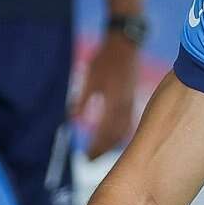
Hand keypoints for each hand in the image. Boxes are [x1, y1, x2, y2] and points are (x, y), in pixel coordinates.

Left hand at [72, 35, 138, 158]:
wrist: (125, 44)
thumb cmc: (106, 58)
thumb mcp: (90, 77)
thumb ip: (82, 99)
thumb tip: (71, 119)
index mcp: (116, 102)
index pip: (106, 133)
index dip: (96, 147)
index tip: (86, 158)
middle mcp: (126, 106)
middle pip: (116, 137)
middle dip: (103, 150)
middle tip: (90, 160)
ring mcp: (131, 103)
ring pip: (124, 132)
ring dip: (111, 145)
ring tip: (99, 152)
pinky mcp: (132, 100)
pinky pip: (128, 124)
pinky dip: (119, 135)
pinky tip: (112, 138)